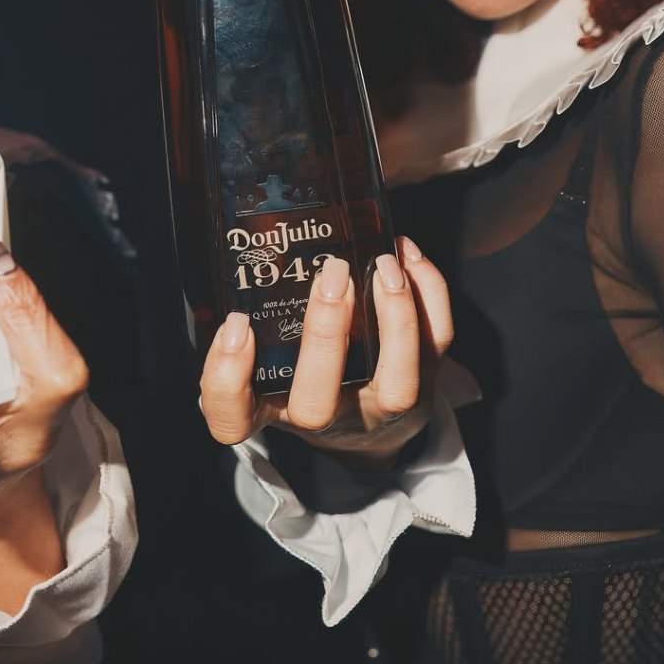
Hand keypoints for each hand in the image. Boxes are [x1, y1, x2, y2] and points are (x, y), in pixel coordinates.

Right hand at [200, 236, 452, 467]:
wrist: (370, 428)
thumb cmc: (308, 380)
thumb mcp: (272, 359)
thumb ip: (262, 318)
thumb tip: (267, 236)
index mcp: (274, 409)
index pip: (233, 420)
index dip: (227, 381)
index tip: (237, 325)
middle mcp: (327, 417)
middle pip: (316, 404)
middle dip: (324, 336)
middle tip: (331, 275)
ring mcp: (379, 406)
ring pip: (397, 383)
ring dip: (394, 319)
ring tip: (383, 266)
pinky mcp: (424, 383)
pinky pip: (436, 343)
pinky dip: (430, 293)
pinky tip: (407, 256)